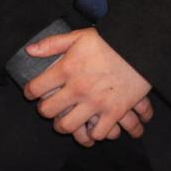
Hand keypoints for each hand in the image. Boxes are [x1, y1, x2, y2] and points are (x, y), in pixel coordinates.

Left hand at [23, 28, 151, 146]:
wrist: (140, 49)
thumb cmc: (108, 42)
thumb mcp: (78, 37)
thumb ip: (52, 44)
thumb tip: (29, 50)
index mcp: (66, 69)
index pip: (36, 88)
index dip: (29, 92)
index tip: (31, 93)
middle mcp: (78, 88)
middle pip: (48, 111)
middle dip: (45, 111)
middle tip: (49, 109)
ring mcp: (96, 103)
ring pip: (69, 127)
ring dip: (65, 126)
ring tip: (66, 122)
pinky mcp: (114, 112)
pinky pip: (98, 134)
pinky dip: (93, 133)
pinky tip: (91, 126)